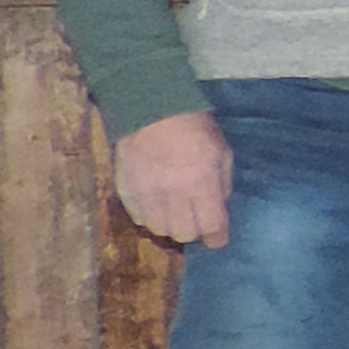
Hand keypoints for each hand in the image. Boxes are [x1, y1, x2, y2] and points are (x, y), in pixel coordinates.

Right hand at [111, 109, 231, 249]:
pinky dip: (149, 216)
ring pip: (159, 230)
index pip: (211, 227)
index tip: (218, 238)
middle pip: (184, 234)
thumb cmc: (195, 129)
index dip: (217, 238)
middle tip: (196, 219)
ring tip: (175, 211)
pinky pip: (138, 218)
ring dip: (171, 225)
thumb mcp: (222, 154)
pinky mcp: (125, 190)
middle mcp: (172, 194)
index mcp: (201, 184)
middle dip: (194, 230)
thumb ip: (222, 186)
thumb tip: (219, 210)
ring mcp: (146, 194)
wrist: (153, 110)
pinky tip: (156, 204)